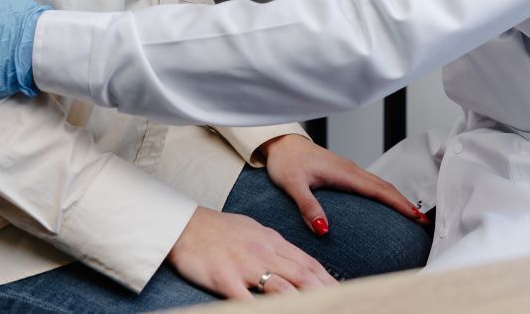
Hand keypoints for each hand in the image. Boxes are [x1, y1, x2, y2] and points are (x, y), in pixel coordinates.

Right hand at [167, 206, 336, 300]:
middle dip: (325, 294)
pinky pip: (248, 301)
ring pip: (283, 289)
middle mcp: (264, 252)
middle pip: (303, 276)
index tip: (344, 293)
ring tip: (319, 312)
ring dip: (303, 303)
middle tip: (343, 306)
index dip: (328, 280)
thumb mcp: (254, 232)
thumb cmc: (218, 230)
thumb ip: (275, 247)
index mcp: (272, 241)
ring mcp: (245, 266)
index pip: (308, 263)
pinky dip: (263, 310)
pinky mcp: (225, 279)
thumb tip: (295, 261)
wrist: (185, 224)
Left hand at [258, 135, 427, 234]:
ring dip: (397, 198)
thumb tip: (323, 229)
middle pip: (386, 187)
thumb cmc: (286, 162)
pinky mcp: (344, 172)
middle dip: (406, 204)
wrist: (280, 144)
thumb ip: (308, 207)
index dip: (399, 204)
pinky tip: (385, 203)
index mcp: (344, 172)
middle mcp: (351, 169)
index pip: (379, 190)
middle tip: (422, 222)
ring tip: (411, 215)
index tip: (416, 217)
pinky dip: (384, 194)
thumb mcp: (292, 186)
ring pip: (380, 184)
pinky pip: (371, 183)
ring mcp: (349, 170)